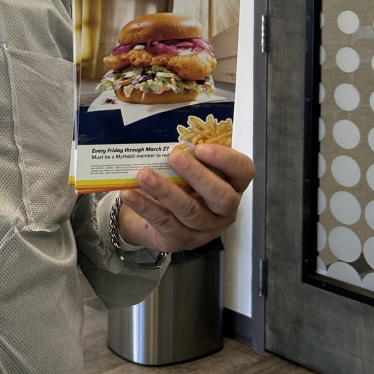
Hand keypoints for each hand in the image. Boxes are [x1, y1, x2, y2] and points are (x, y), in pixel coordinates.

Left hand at [117, 144, 254, 254]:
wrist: (149, 215)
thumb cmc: (175, 184)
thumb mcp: (185, 169)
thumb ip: (186, 154)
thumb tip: (166, 133)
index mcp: (231, 185)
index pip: (243, 171)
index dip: (226, 159)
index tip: (201, 147)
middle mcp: (223, 210)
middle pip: (220, 196)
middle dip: (197, 175)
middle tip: (174, 156)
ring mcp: (204, 229)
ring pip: (189, 211)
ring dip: (165, 191)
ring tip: (144, 175)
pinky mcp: (180, 240)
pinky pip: (164, 223)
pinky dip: (145, 206)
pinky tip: (130, 194)